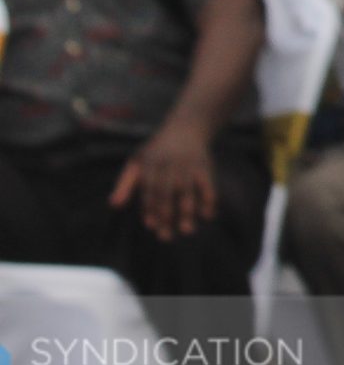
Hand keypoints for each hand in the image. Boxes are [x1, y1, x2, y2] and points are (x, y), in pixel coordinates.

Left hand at [109, 120, 220, 241]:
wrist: (187, 127)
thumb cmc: (156, 151)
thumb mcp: (137, 162)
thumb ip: (125, 184)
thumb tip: (114, 206)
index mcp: (150, 164)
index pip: (149, 190)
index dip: (150, 208)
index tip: (152, 226)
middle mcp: (170, 164)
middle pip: (167, 193)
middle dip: (167, 216)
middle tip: (166, 238)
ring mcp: (188, 165)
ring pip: (188, 191)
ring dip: (188, 212)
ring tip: (187, 231)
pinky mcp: (205, 166)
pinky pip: (208, 185)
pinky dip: (208, 200)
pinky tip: (207, 216)